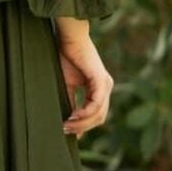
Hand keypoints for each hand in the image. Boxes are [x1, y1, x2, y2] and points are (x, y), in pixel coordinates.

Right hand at [54, 20, 113, 136]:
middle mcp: (106, 87)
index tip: (69, 133)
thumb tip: (70, 119)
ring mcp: (106, 84)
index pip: (96, 114)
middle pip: (99, 118)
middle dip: (82, 127)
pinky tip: (72, 116)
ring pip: (98, 114)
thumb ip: (72, 101)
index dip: (84, 126)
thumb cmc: (66, 56)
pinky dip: (84, 113)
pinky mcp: (101, 80)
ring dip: (82, 123)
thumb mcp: (68, 84)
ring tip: (66, 125)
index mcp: (100, 88)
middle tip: (65, 130)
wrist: (69, 37)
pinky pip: (95, 104)